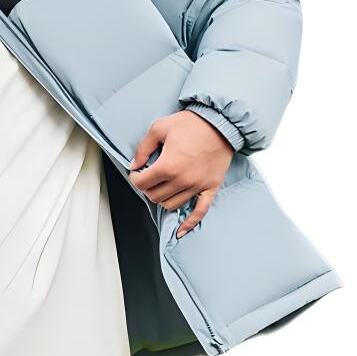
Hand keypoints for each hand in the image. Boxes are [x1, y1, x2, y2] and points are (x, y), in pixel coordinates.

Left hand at [128, 110, 233, 237]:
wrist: (221, 123)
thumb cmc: (191, 124)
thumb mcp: (159, 128)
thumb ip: (143, 148)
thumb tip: (135, 164)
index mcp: (167, 166)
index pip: (141, 184)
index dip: (135, 178)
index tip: (136, 173)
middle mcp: (182, 180)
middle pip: (154, 196)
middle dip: (147, 188)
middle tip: (148, 178)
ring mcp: (197, 187)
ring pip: (171, 205)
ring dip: (162, 199)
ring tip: (161, 188)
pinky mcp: (210, 188)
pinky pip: (200, 212)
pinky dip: (189, 223)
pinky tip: (181, 232)